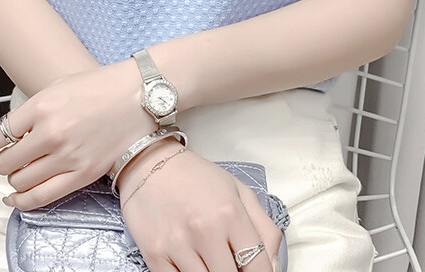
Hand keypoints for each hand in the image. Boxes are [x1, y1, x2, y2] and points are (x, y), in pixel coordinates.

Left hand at [0, 60, 157, 209]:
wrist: (139, 94)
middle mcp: (52, 132)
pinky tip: (16, 196)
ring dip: (14, 177)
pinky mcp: (83, 173)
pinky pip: (41, 197)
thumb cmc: (99, 87)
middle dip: (3, 160)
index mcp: (42, 105)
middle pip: (6, 161)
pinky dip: (23, 200)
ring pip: (21, 180)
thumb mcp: (57, 88)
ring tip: (22, 169)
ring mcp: (68, 155)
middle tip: (11, 156)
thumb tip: (8, 138)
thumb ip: (31, 112)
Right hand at [117, 142, 282, 271]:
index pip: (258, 266)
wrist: (149, 163)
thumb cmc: (196, 177)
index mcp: (230, 212)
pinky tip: (191, 267)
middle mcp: (205, 229)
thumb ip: (264, 228)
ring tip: (210, 263)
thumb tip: (275, 267)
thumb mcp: (238, 191)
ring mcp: (177, 244)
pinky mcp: (154, 254)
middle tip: (230, 265)